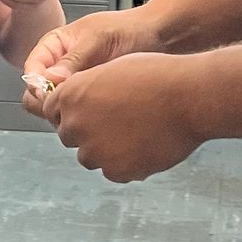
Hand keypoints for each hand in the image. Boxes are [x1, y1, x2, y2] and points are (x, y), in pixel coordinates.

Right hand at [20, 5, 153, 114]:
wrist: (157, 37)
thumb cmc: (128, 29)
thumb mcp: (97, 39)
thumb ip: (74, 58)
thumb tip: (49, 79)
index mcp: (54, 46)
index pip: (32, 70)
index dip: (37, 84)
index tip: (51, 94)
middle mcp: (60, 67)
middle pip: (37, 93)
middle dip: (48, 101)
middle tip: (69, 103)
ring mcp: (74, 84)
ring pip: (56, 106)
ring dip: (67, 110)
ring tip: (89, 104)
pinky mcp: (89, 98)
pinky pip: (76, 112)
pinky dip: (82, 114)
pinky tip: (98, 111)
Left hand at [47, 53, 203, 182]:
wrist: (188, 97)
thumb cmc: (156, 76)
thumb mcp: (111, 69)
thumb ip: (86, 89)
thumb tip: (78, 105)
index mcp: (70, 96)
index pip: (53, 111)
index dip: (71, 111)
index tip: (87, 113)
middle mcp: (75, 125)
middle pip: (69, 136)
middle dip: (87, 132)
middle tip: (117, 123)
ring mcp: (94, 151)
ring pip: (90, 157)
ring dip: (105, 150)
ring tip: (135, 133)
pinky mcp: (115, 171)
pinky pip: (113, 172)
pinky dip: (125, 164)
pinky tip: (144, 146)